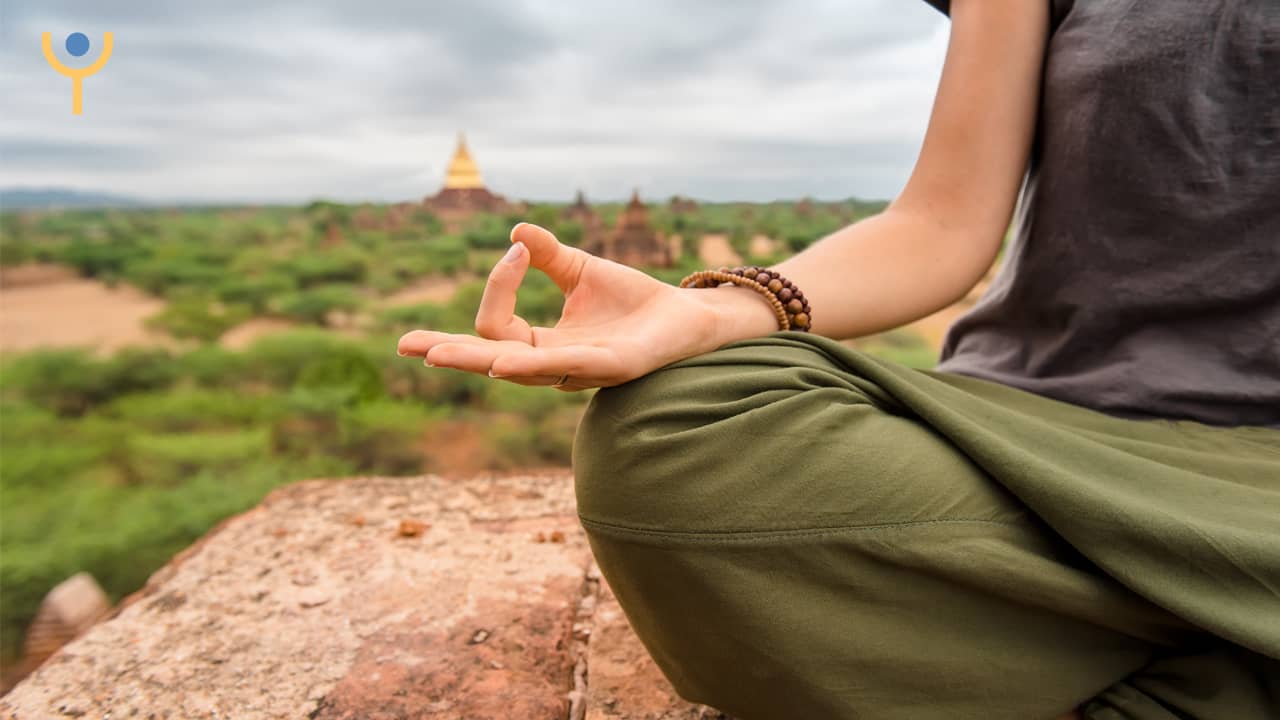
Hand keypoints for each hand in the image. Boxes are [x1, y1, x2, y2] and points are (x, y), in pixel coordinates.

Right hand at [397, 223, 775, 389]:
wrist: (687, 313)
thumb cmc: (633, 300)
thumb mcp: (581, 271)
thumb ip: (548, 257)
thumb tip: (514, 234)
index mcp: (541, 344)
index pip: (496, 326)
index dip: (499, 286)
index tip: (517, 253)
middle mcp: (554, 365)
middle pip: (490, 360)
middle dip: (450, 353)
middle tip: (408, 346)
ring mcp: (581, 369)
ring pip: (521, 370)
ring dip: (481, 360)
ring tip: (442, 356)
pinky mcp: (613, 367)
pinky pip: (566, 368)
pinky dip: (533, 364)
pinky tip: (506, 362)